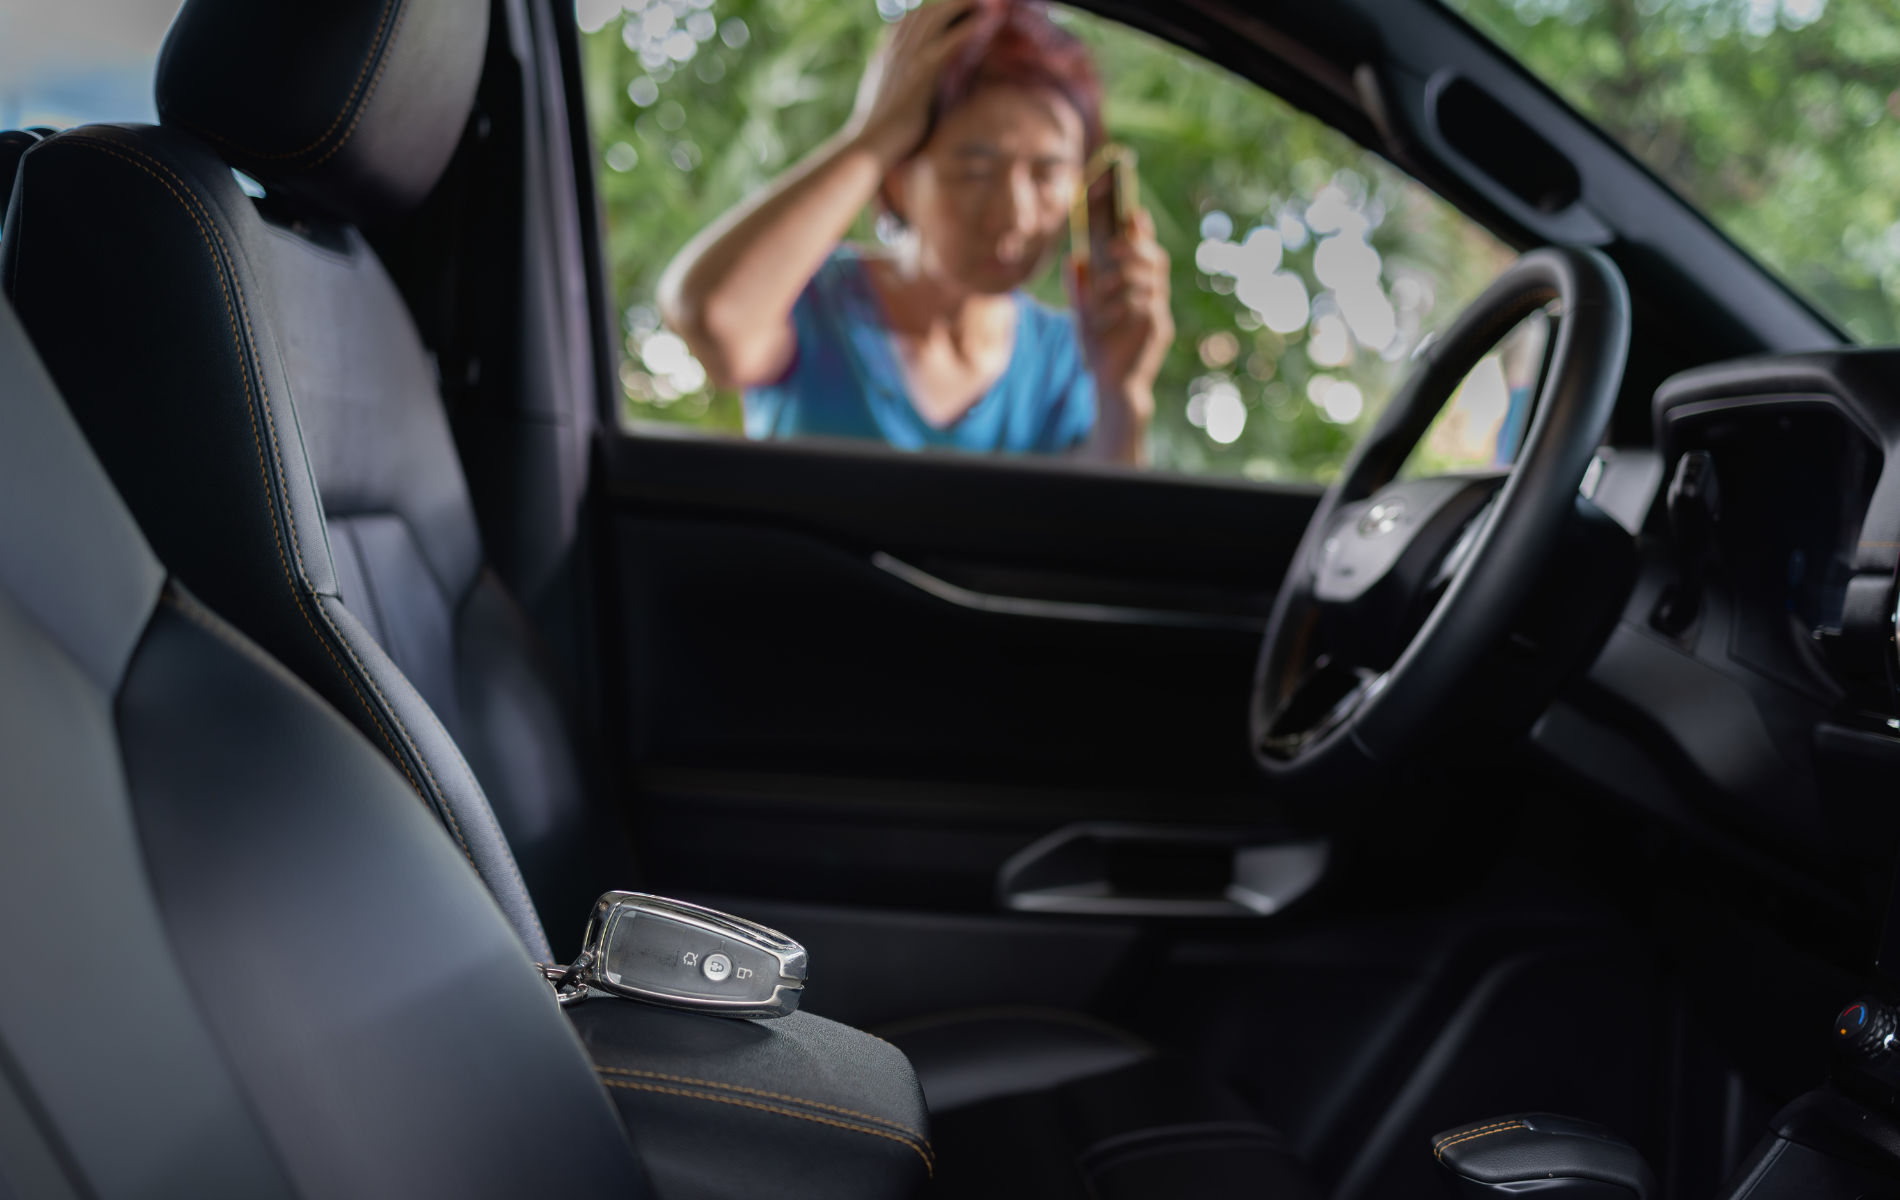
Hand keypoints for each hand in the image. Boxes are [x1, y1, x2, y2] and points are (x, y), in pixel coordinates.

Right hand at [845, 0, 983, 166]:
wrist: (870, 145)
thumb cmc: (879, 134)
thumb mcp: (883, 102)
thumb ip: (893, 85)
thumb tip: (906, 86)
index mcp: (885, 56)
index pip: (907, 22)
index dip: (930, 13)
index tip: (949, 10)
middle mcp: (895, 49)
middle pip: (924, 13)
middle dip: (950, 4)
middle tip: (974, 2)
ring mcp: (908, 57)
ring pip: (936, 16)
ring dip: (962, 5)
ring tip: (987, 2)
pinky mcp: (923, 70)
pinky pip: (950, 40)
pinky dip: (969, 26)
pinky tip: (988, 17)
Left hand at [1071, 208, 1173, 459]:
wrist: (1110, 385)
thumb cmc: (1100, 348)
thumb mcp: (1083, 314)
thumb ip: (1079, 288)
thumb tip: (1073, 259)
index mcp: (1138, 287)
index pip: (1145, 251)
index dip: (1143, 230)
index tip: (1132, 211)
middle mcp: (1153, 297)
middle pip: (1156, 261)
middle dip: (1137, 248)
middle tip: (1115, 246)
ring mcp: (1158, 313)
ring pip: (1154, 281)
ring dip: (1128, 276)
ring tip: (1105, 282)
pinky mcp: (1158, 332)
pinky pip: (1149, 308)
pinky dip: (1128, 304)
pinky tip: (1109, 310)